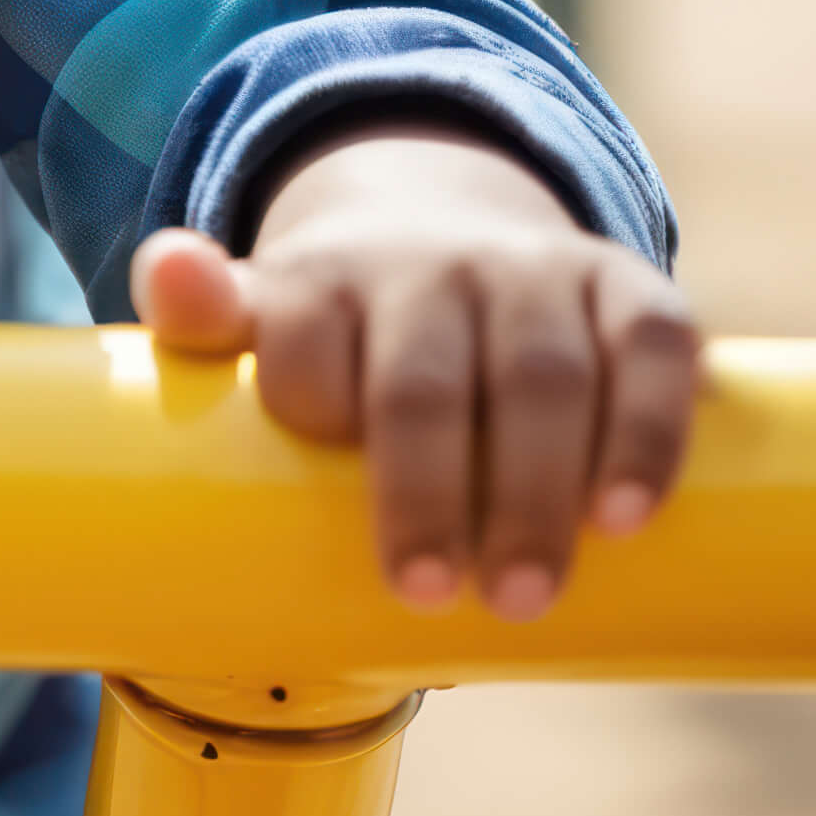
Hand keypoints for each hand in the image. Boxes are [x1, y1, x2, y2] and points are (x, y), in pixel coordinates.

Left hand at [133, 123, 696, 623]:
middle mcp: (430, 266)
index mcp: (324, 280)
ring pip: (541, 372)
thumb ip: (203, 314)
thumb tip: (165, 271)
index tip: (312, 498)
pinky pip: (650, 348)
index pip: (304, 345)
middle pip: (423, 377)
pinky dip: (647, 432)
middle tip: (429, 593)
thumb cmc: (341, 322)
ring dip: (538, 487)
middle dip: (425, 489)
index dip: (315, 415)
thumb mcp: (262, 315)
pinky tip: (628, 516)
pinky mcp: (624, 289)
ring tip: (524, 590)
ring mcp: (533, 273)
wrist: (447, 222)